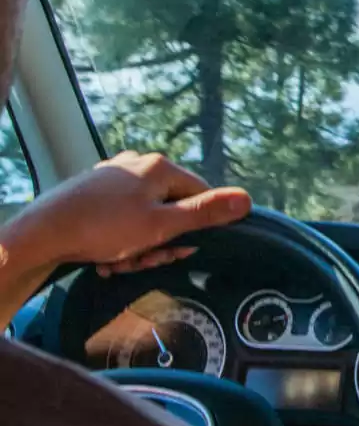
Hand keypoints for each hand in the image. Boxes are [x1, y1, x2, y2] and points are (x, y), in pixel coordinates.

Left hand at [0, 152, 250, 323]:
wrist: (43, 233)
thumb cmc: (105, 228)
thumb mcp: (161, 226)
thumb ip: (205, 213)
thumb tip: (247, 200)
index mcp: (160, 166)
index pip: (200, 195)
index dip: (195, 227)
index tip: (178, 250)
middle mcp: (138, 164)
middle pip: (170, 208)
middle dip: (160, 241)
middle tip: (141, 259)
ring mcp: (114, 176)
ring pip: (144, 217)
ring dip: (138, 246)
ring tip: (118, 261)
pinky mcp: (93, 190)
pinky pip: (121, 217)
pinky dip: (118, 239)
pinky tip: (105, 256)